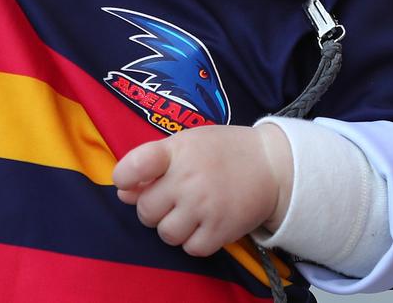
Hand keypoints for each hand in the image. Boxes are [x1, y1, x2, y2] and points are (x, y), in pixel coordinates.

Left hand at [113, 123, 291, 257]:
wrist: (269, 164)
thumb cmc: (221, 150)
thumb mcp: (186, 143)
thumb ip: (152, 164)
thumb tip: (123, 193)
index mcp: (177, 151)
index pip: (136, 165)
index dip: (124, 177)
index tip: (127, 182)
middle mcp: (188, 179)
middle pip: (146, 210)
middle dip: (153, 208)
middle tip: (170, 199)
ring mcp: (204, 206)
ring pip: (166, 234)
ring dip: (171, 226)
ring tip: (187, 212)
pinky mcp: (220, 231)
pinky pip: (190, 248)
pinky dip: (192, 240)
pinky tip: (203, 223)